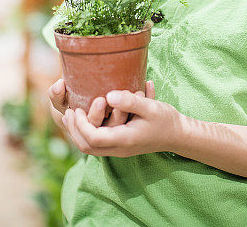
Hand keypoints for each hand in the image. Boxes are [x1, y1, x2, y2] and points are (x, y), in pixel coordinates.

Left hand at [61, 81, 186, 157]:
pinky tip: (86, 119)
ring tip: (72, 116)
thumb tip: (108, 95)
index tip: (77, 108)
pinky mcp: (121, 146)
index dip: (80, 124)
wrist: (178, 135)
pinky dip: (87, 134)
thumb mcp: (150, 106)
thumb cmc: (165, 119)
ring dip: (78, 133)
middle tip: (68, 112)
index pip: (92, 138)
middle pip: (87, 147)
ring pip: (90, 148)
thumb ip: (129, 101)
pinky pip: (97, 145)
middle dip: (74, 130)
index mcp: (124, 139)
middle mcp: (119, 148)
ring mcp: (119, 150)